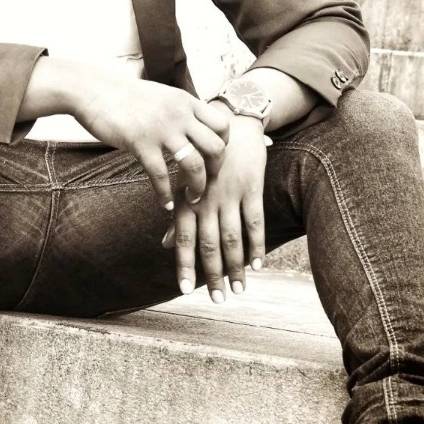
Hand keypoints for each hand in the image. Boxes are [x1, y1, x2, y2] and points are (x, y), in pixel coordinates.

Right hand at [73, 71, 230, 208]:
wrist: (93, 91)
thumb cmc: (123, 95)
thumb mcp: (161, 95)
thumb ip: (179, 110)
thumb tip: (192, 126)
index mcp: (186, 101)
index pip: (223, 124)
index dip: (224, 146)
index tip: (213, 159)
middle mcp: (179, 114)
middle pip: (216, 147)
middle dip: (216, 170)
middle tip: (207, 182)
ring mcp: (161, 129)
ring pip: (195, 164)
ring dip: (197, 187)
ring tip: (192, 198)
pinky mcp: (141, 143)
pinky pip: (161, 175)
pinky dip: (165, 194)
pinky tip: (165, 204)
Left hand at [168, 113, 267, 300]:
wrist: (230, 122)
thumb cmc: (203, 158)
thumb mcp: (186, 183)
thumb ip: (179, 215)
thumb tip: (167, 244)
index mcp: (186, 198)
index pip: (183, 238)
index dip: (184, 265)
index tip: (184, 291)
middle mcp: (206, 198)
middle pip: (209, 244)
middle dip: (213, 274)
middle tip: (218, 300)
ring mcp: (229, 194)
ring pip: (232, 238)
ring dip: (235, 266)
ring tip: (238, 290)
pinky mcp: (251, 188)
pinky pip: (254, 222)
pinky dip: (256, 245)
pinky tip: (257, 266)